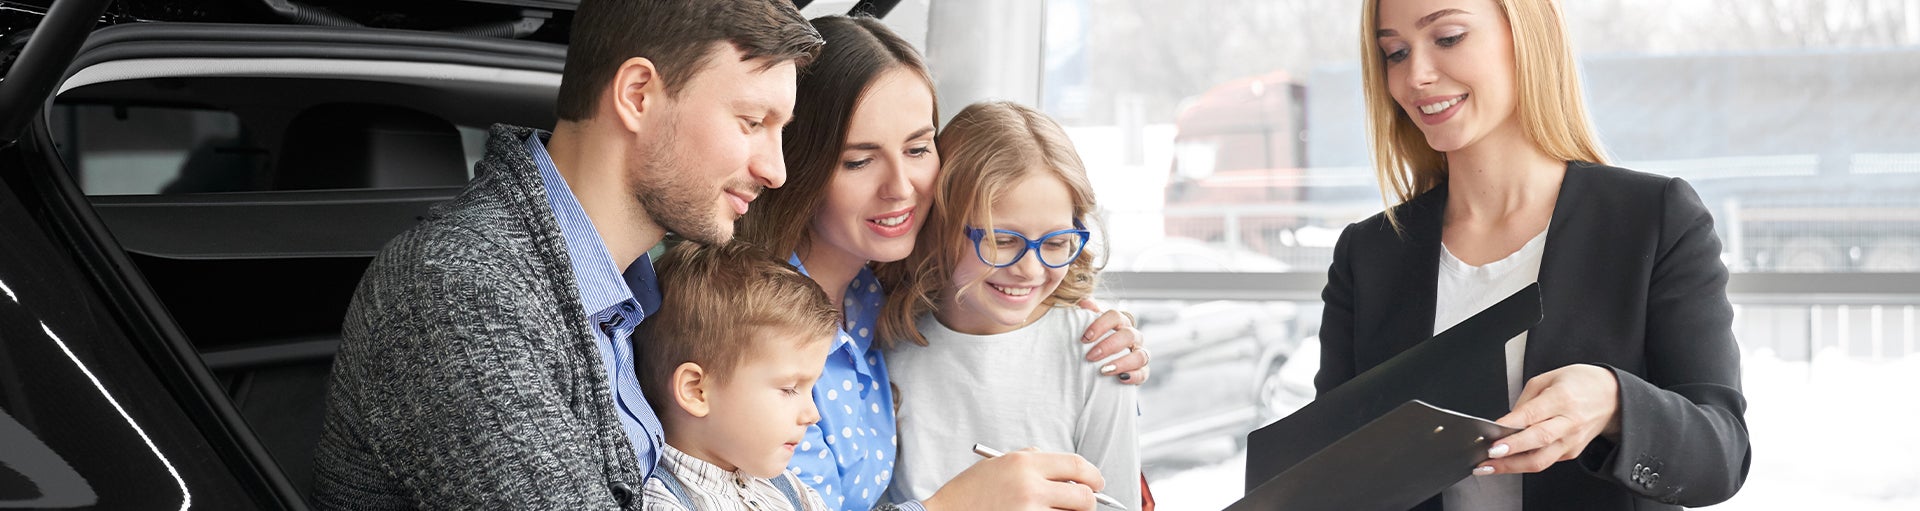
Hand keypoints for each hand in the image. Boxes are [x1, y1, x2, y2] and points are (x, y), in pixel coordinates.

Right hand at [923, 448, 1103, 510]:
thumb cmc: (969, 492)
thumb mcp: (999, 464)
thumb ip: (1033, 461)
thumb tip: (1070, 472)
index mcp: (1024, 463)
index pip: (1077, 465)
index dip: (1093, 476)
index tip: (1097, 483)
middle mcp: (1030, 487)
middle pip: (1083, 497)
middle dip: (1090, 502)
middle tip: (1085, 504)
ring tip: (1053, 510)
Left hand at [1076, 303, 1150, 384]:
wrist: (1099, 365)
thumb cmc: (1094, 343)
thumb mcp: (1088, 329)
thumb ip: (1086, 314)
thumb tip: (1085, 302)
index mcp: (1120, 323)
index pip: (1115, 316)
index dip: (1101, 325)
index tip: (1084, 338)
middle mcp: (1133, 336)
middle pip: (1128, 335)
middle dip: (1109, 346)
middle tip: (1090, 356)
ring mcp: (1140, 354)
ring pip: (1140, 355)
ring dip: (1122, 362)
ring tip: (1104, 371)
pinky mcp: (1142, 371)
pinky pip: (1144, 373)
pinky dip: (1134, 376)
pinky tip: (1121, 379)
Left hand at [1477, 364, 1622, 475]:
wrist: (1612, 397)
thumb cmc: (1579, 383)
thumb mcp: (1548, 378)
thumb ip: (1525, 401)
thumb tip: (1505, 423)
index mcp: (1562, 398)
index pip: (1533, 415)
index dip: (1511, 427)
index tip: (1492, 435)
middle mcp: (1569, 422)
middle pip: (1538, 441)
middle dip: (1511, 450)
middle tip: (1488, 455)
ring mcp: (1572, 441)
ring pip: (1541, 460)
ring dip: (1512, 466)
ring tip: (1488, 467)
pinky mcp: (1571, 453)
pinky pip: (1545, 461)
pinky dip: (1523, 464)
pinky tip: (1506, 463)